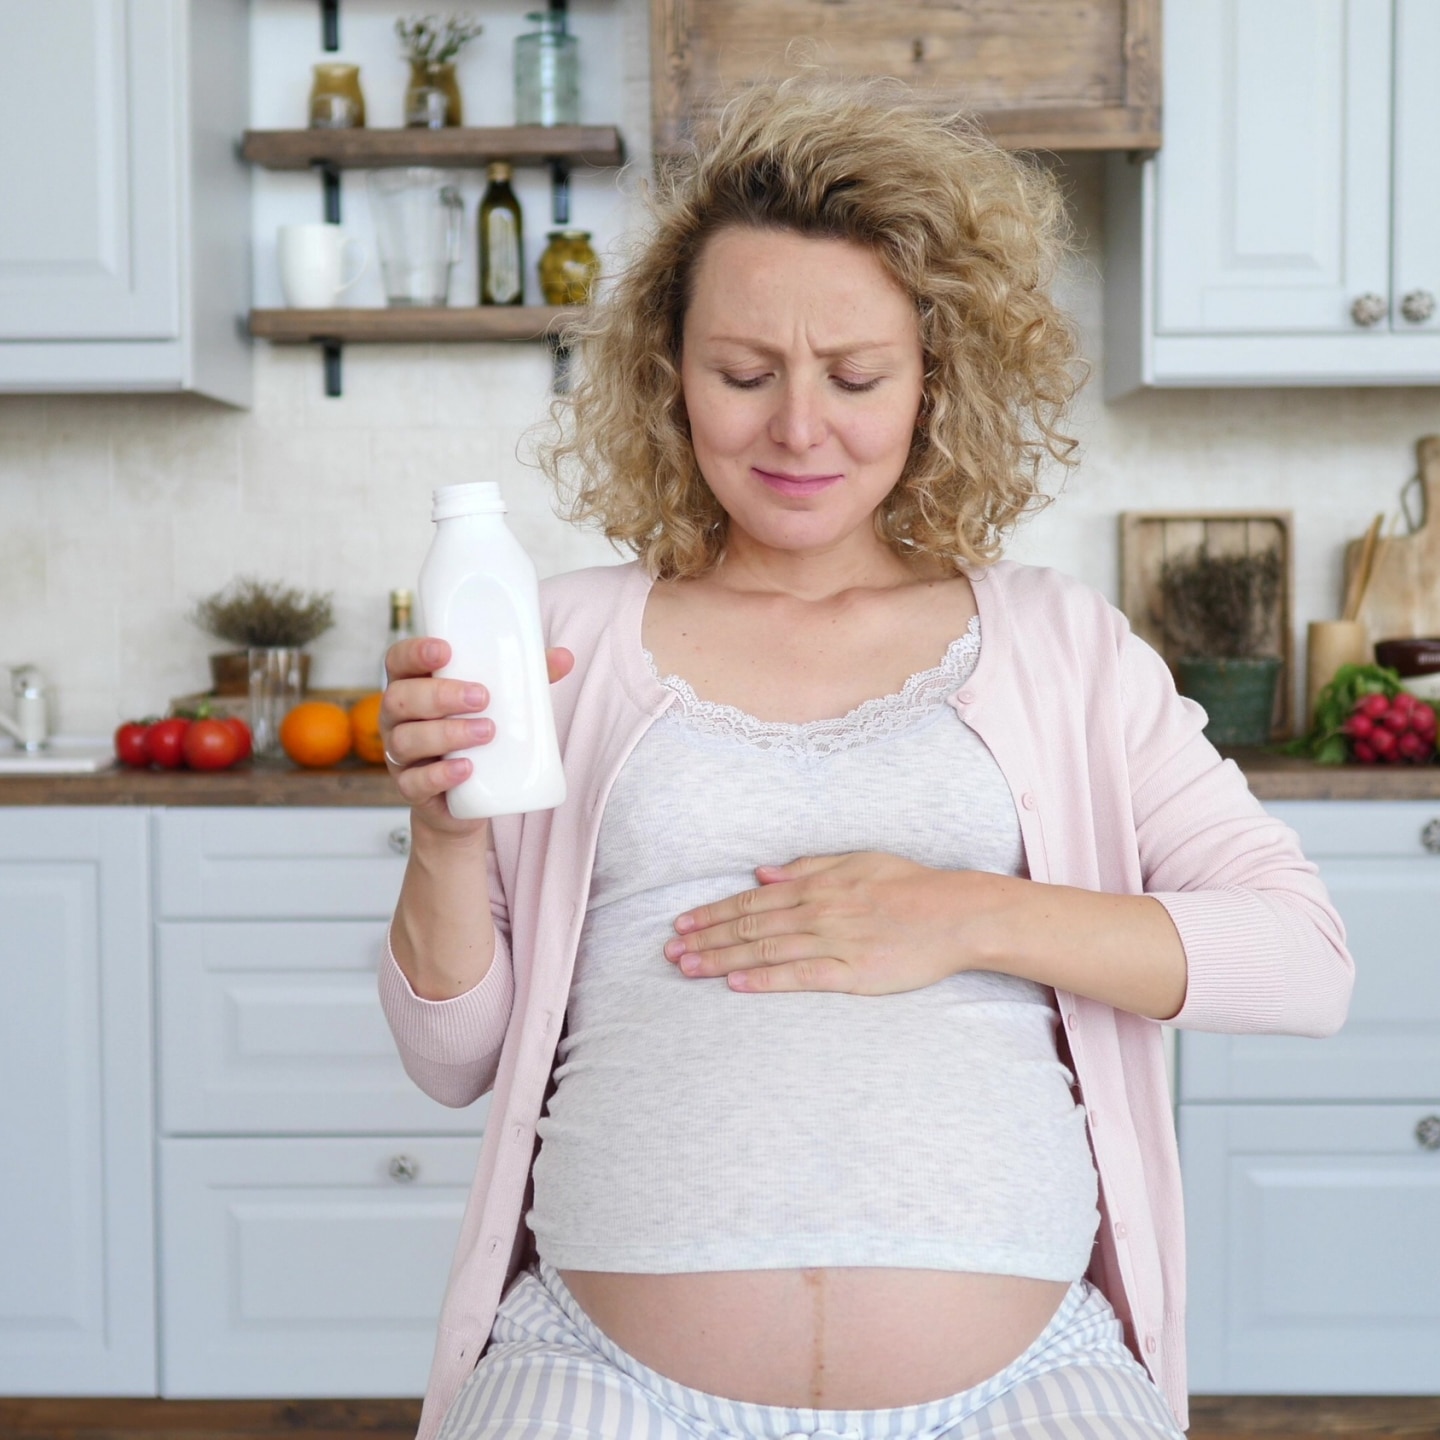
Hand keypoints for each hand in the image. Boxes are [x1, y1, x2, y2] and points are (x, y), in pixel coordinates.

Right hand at [380, 637, 574, 834]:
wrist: (471, 798)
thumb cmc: (479, 735)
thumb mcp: (500, 704)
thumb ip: (527, 679)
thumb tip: (565, 657)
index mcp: (413, 686)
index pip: (398, 660)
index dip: (414, 652)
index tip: (445, 650)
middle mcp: (398, 719)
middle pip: (400, 699)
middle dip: (440, 695)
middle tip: (483, 697)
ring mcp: (400, 755)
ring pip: (406, 740)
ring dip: (447, 733)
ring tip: (487, 732)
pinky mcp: (412, 789)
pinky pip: (414, 783)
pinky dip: (440, 775)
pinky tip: (466, 769)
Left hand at [663, 852, 970, 993]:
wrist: (955, 913)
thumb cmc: (909, 886)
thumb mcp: (856, 861)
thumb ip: (806, 867)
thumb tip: (761, 873)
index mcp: (817, 885)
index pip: (752, 901)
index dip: (713, 912)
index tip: (681, 923)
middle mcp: (817, 911)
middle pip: (749, 925)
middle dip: (705, 938)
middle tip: (669, 951)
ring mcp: (833, 942)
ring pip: (765, 950)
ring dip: (722, 959)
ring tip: (688, 968)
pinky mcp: (852, 973)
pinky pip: (799, 976)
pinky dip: (764, 979)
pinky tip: (735, 984)